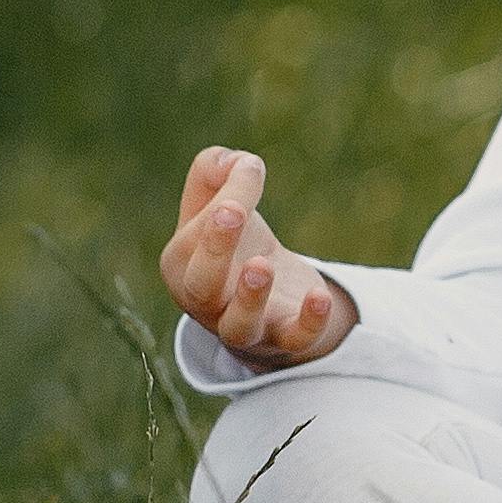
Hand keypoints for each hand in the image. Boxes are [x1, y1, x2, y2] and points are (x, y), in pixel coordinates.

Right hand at [164, 147, 354, 367]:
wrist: (270, 300)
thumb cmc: (236, 246)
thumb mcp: (217, 205)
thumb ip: (214, 170)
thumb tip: (234, 163)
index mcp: (182, 266)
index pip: (195, 234)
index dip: (224, 196)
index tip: (248, 168)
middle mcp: (206, 303)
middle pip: (200, 285)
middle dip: (215, 247)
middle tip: (232, 211)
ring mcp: (244, 327)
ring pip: (238, 325)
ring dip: (249, 297)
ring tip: (262, 264)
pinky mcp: (286, 339)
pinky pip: (294, 339)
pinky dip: (308, 322)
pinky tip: (320, 295)